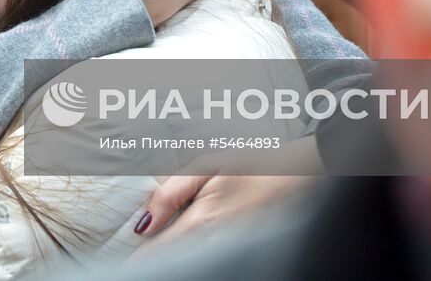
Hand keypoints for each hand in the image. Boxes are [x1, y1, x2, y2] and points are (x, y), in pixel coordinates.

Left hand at [131, 173, 309, 255]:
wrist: (306, 175)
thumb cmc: (256, 166)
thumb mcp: (207, 166)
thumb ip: (170, 195)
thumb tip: (142, 227)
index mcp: (203, 222)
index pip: (160, 255)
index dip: (139, 262)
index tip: (125, 263)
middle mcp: (218, 243)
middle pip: (176, 264)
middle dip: (156, 260)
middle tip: (143, 253)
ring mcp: (234, 251)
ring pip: (195, 265)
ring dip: (178, 258)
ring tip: (165, 247)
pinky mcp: (246, 253)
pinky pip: (215, 261)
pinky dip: (200, 256)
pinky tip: (194, 244)